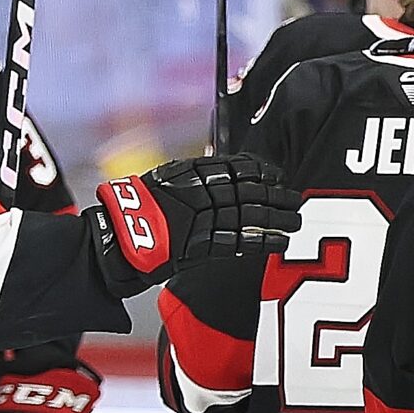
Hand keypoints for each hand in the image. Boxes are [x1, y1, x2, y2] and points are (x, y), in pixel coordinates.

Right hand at [92, 156, 299, 289]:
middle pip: (248, 191)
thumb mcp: (165, 179)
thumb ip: (194, 174)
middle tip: (295, 199)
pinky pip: (240, 241)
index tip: (276, 175)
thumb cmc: (138, 208)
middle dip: (275, 196)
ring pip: (249, 215)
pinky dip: (264, 241)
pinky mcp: (203, 245)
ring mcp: (202, 219)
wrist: (117, 237)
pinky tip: (282, 241)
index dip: (259, 171)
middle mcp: (200, 193)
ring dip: (277, 218)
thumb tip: (221, 169)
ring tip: (296, 221)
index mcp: (190, 173)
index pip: (234, 167)